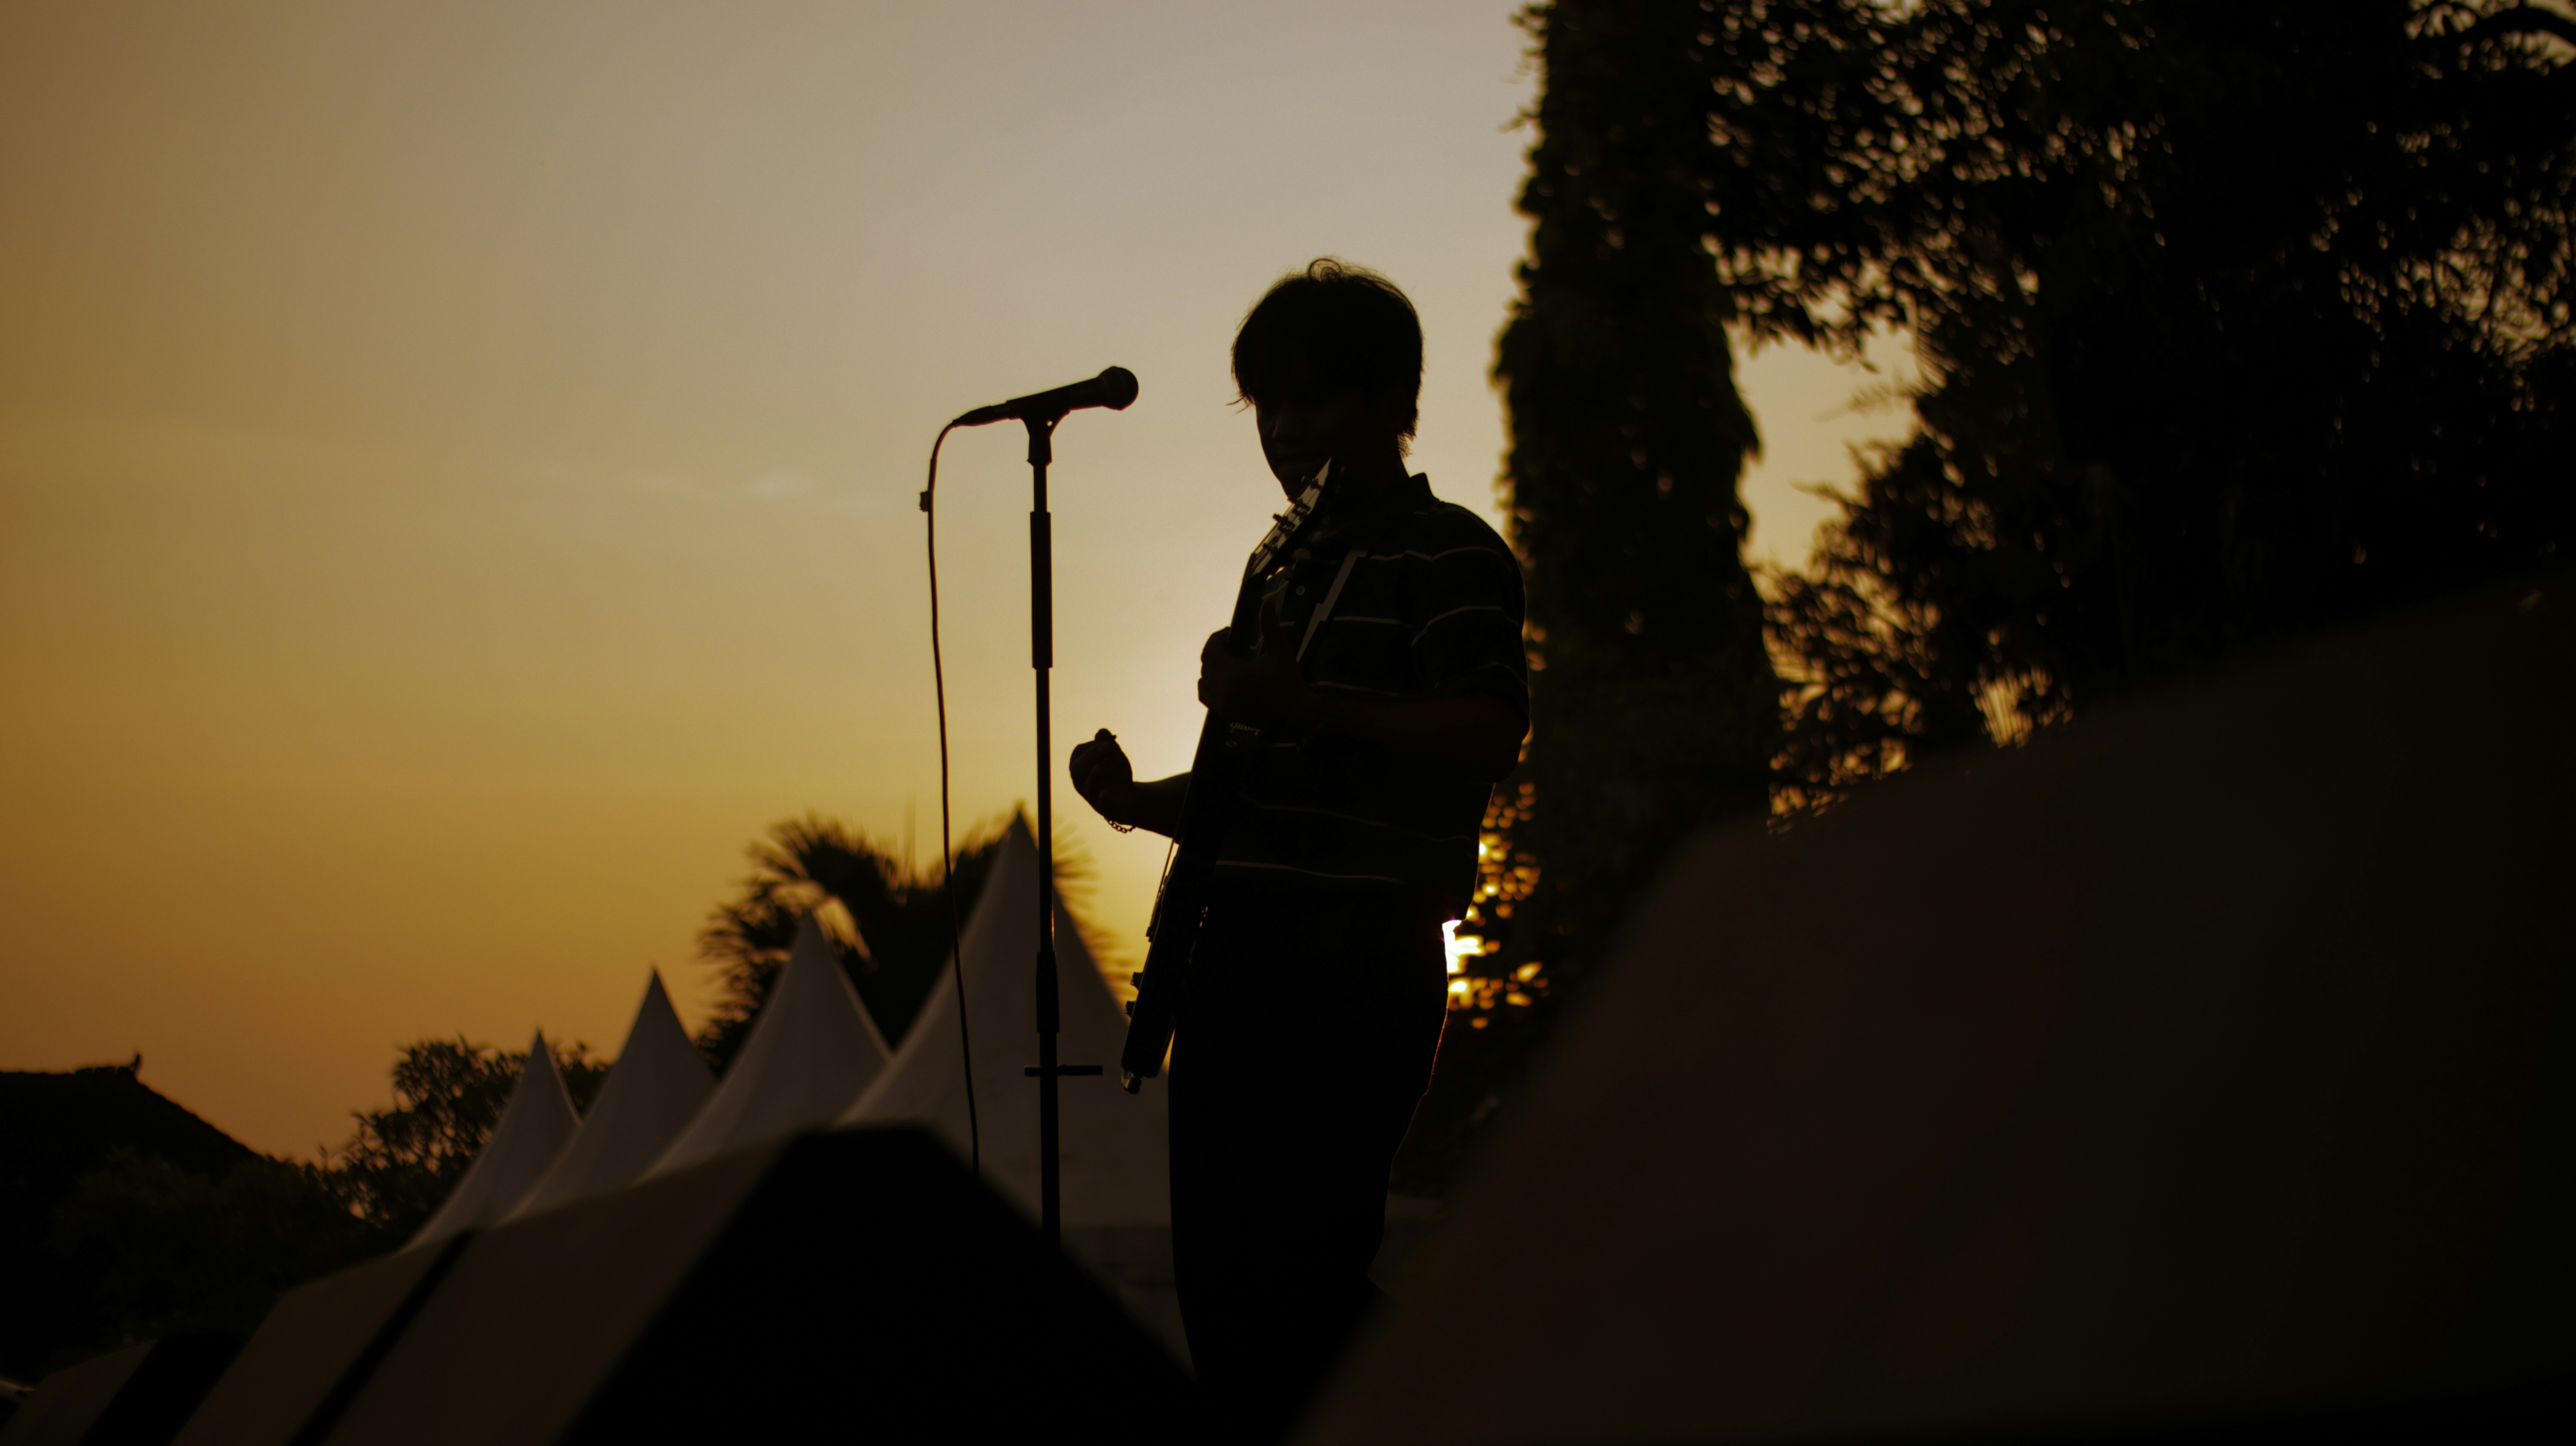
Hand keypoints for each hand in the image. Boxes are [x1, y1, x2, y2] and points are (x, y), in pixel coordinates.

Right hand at [1069, 728, 1138, 826]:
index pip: (1078, 754)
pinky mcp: (1107, 809)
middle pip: (1076, 770)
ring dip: (1093, 777)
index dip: (1092, 746)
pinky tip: (1105, 793)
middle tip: (1108, 746)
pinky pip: (1101, 806)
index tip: (1109, 742)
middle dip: (1090, 756)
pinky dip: (1102, 800)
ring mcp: (1093, 797)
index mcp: (1081, 768)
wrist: (1131, 796)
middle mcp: (1082, 783)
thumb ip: (1107, 743)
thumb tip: (1101, 732)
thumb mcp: (1115, 756)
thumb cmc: (1117, 774)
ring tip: (1099, 767)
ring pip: (1087, 788)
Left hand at [1197, 600, 1320, 730]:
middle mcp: (1225, 691)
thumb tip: (1269, 601)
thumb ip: (1270, 626)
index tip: (1229, 634)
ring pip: (1203, 680)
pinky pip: (1205, 696)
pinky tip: (1221, 678)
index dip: (1216, 638)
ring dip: (1210, 668)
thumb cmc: (1290, 680)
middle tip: (1229, 644)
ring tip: (1226, 661)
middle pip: (1205, 664)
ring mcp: (1224, 705)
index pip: (1210, 651)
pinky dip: (1208, 685)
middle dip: (1215, 651)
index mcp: (1235, 675)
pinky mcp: (1225, 714)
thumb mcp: (1281, 651)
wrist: (1296, 713)